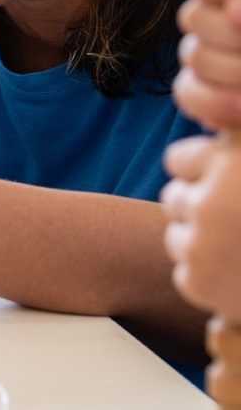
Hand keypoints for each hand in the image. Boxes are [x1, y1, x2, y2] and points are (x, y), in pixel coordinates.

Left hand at [162, 135, 240, 317]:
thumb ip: (239, 144)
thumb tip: (209, 127)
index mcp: (240, 156)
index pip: (178, 160)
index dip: (211, 177)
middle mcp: (217, 197)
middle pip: (174, 198)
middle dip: (205, 210)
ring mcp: (204, 242)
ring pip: (177, 237)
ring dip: (205, 244)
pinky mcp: (201, 282)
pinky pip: (187, 274)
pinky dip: (212, 280)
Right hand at [173, 0, 240, 130]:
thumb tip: (236, 9)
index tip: (239, 5)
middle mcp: (222, 15)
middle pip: (193, 16)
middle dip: (229, 35)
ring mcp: (211, 54)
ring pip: (192, 56)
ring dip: (231, 71)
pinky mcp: (207, 93)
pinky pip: (189, 93)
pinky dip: (217, 103)